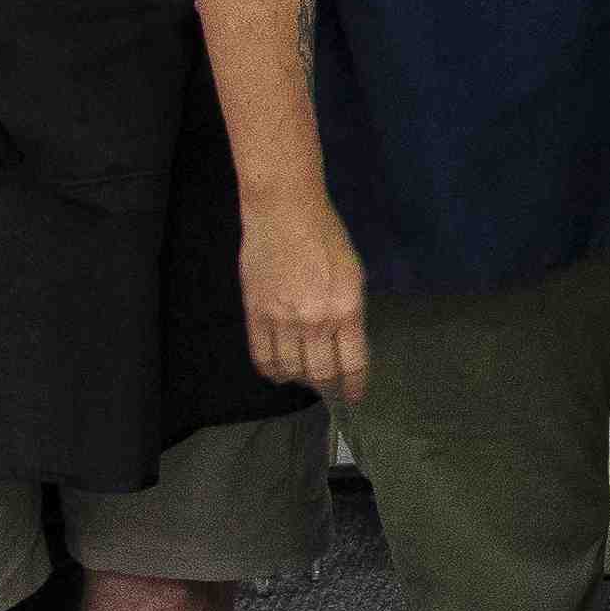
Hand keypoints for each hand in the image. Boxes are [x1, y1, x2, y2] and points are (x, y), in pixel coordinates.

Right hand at [240, 194, 368, 402]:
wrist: (284, 213)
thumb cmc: (326, 237)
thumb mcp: (353, 275)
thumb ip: (349, 313)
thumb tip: (343, 345)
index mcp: (347, 310)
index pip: (352, 364)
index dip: (352, 387)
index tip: (352, 397)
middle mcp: (316, 320)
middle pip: (320, 373)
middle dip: (326, 387)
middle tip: (327, 388)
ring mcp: (283, 319)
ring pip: (290, 369)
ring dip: (298, 379)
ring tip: (303, 376)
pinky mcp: (256, 314)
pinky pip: (262, 356)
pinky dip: (271, 370)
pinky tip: (278, 372)